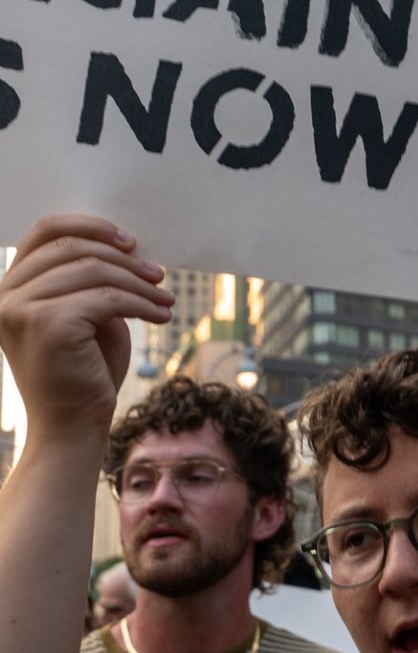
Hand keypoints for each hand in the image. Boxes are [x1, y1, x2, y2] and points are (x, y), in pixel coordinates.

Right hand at [0, 216, 173, 440]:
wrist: (72, 427)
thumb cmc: (84, 372)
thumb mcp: (87, 315)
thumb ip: (91, 280)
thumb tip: (125, 246)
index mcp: (8, 288)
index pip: (44, 231)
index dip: (90, 226)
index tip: (130, 242)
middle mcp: (3, 296)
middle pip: (72, 247)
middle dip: (125, 259)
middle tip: (159, 277)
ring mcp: (19, 310)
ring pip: (94, 271)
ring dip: (140, 284)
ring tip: (166, 301)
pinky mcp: (48, 325)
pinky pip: (108, 298)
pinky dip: (142, 304)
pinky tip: (162, 317)